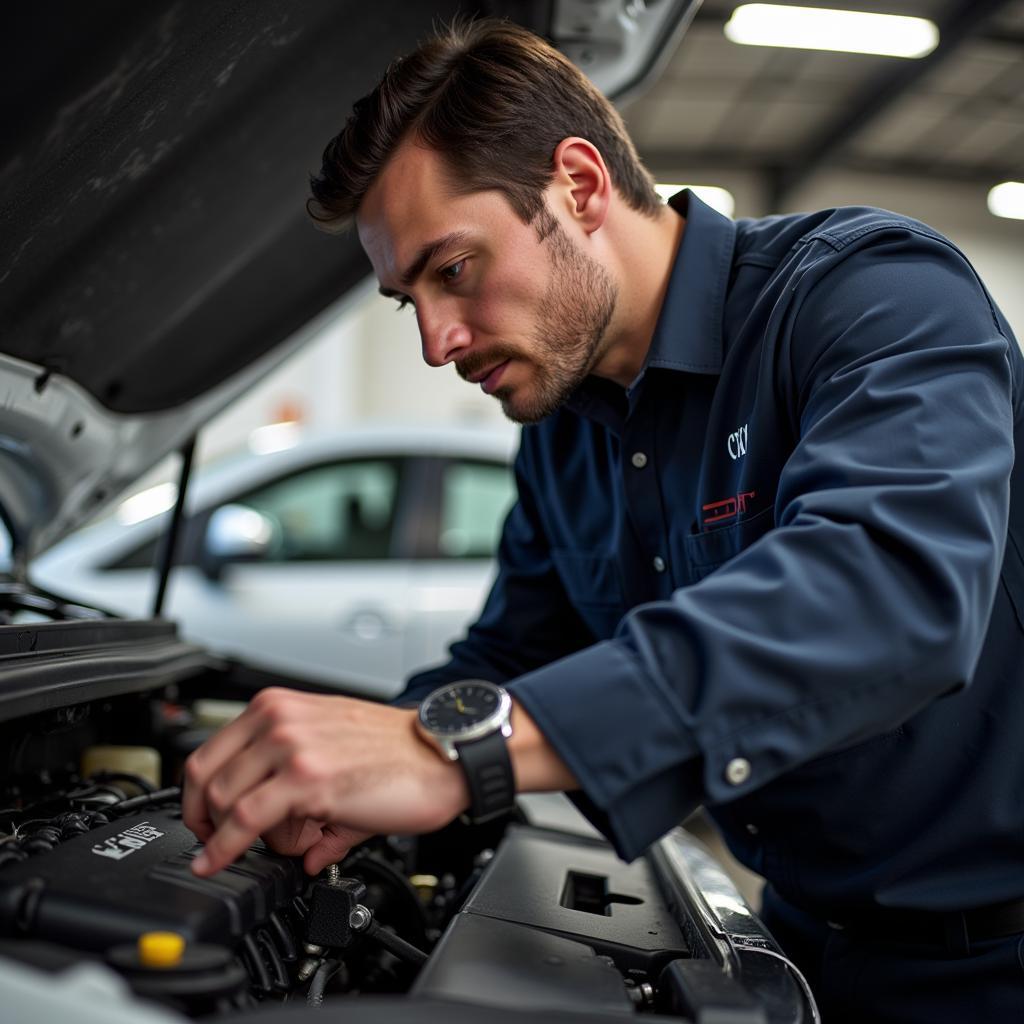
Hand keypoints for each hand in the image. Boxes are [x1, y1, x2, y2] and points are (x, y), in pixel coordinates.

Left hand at [182, 687, 468, 876]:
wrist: (441, 755)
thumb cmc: (397, 751)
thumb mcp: (332, 751)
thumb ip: (298, 789)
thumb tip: (294, 843)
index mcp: (279, 706)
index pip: (207, 750)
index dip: (194, 796)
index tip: (199, 821)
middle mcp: (279, 719)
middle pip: (202, 777)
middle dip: (201, 821)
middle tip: (214, 844)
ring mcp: (291, 747)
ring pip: (220, 801)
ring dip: (232, 837)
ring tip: (275, 844)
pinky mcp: (307, 780)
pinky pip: (244, 820)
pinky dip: (222, 848)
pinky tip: (217, 862)